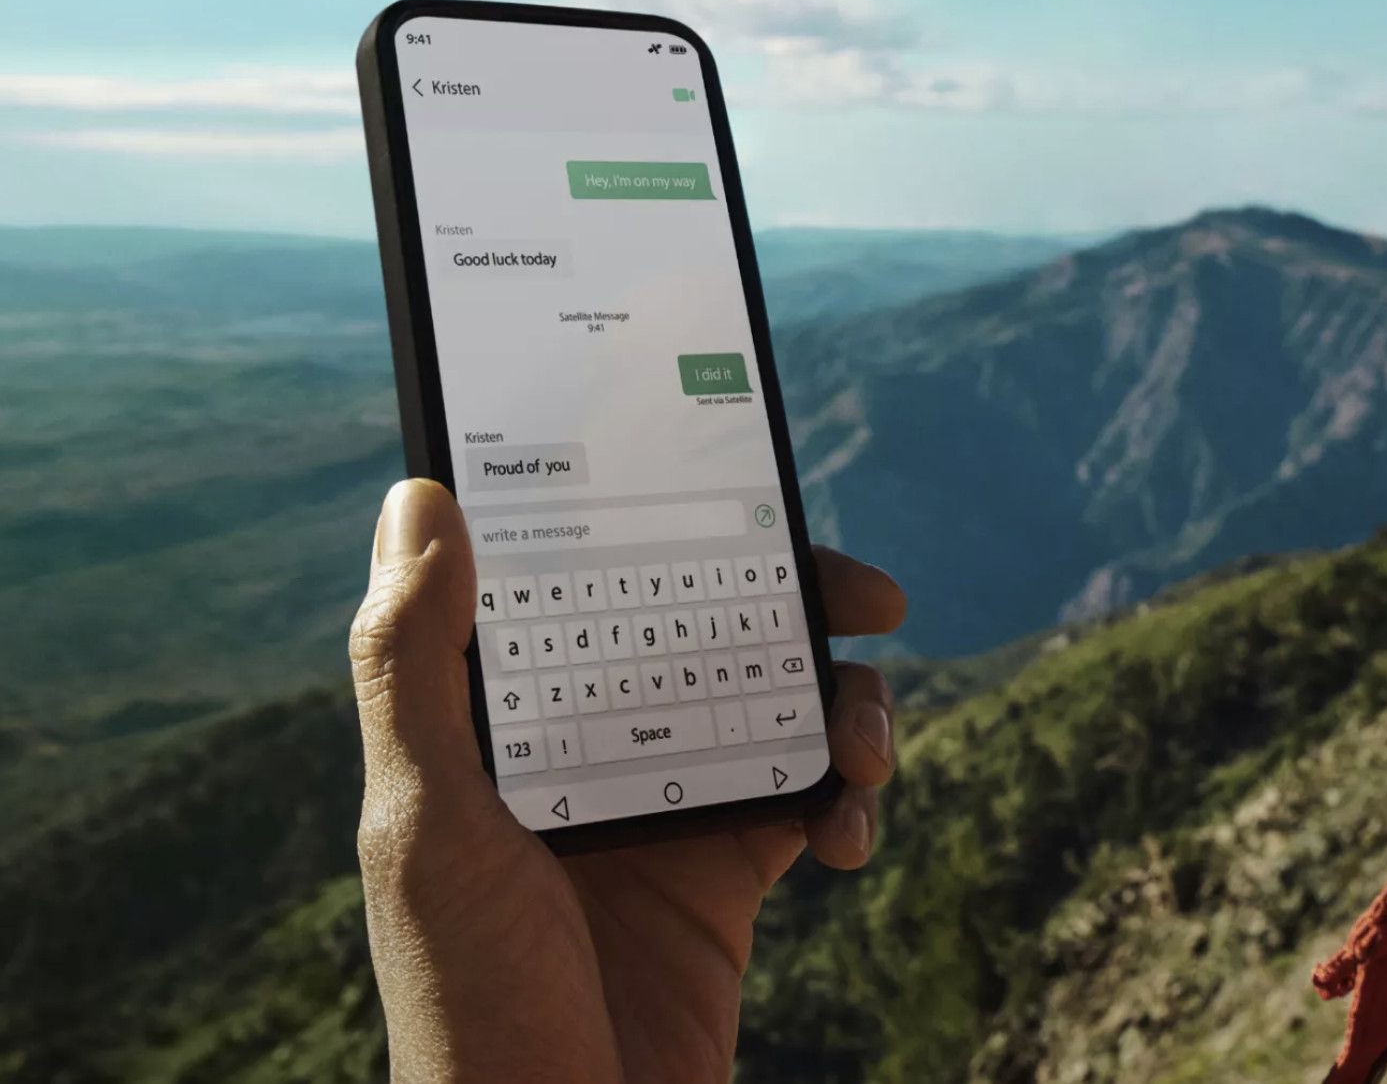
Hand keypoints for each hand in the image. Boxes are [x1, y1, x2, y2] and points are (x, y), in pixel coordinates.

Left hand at [349, 479, 904, 1083]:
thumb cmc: (466, 998)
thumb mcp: (425, 823)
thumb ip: (413, 667)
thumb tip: (418, 498)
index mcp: (505, 721)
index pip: (588, 580)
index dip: (665, 519)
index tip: (742, 487)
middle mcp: (586, 748)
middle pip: (709, 628)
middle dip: (799, 601)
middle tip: (872, 599)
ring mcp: (664, 808)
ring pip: (779, 703)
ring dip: (846, 707)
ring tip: (864, 754)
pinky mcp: (726, 876)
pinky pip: (808, 798)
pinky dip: (848, 800)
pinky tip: (846, 835)